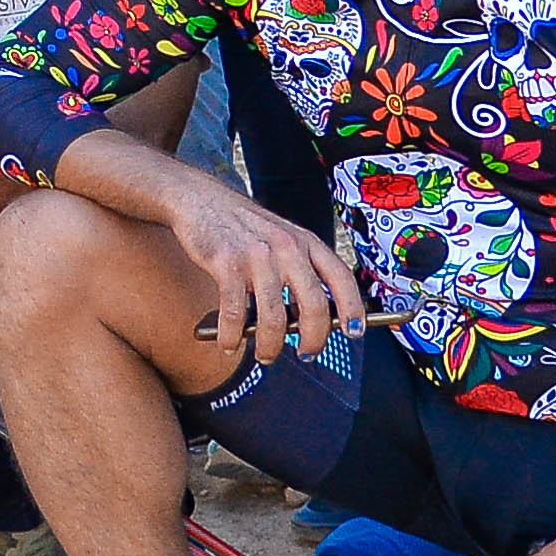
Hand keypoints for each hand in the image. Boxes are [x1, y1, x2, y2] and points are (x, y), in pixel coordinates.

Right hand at [144, 166, 362, 365]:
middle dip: (313, 339)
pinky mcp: (226, 264)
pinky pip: (235, 314)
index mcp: (306, 242)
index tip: (354, 332)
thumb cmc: (242, 227)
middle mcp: (287, 247)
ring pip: (273, 318)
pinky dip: (232, 337)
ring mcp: (257, 256)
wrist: (200, 198)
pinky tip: (229, 344)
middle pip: (313, 306)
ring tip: (265, 356)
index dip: (353, 308)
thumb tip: (308, 321)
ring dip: (270, 346)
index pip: (341, 278)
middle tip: (307, 354)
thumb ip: (298, 270)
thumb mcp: (281, 238)